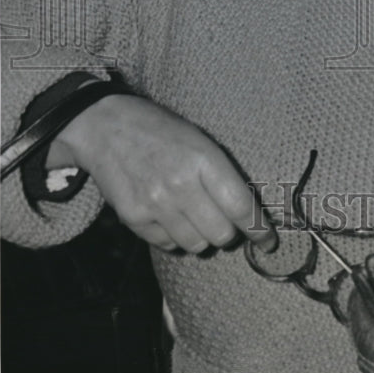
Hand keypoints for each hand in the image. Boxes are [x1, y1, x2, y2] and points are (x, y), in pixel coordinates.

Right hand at [47, 94, 276, 255]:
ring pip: (196, 245)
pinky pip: (168, 245)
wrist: (105, 127)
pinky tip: (169, 215)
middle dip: (228, 233)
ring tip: (193, 216)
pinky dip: (174, 237)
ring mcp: (155, 204)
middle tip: (224, 222)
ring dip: (201, 236)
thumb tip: (247, 213)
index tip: (268, 241)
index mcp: (203, 159)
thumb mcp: (199, 140)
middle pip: (221, 235)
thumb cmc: (161, 130)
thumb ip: (222, 174)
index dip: (259, 229)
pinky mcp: (134, 218)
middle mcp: (180, 185)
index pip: (240, 207)